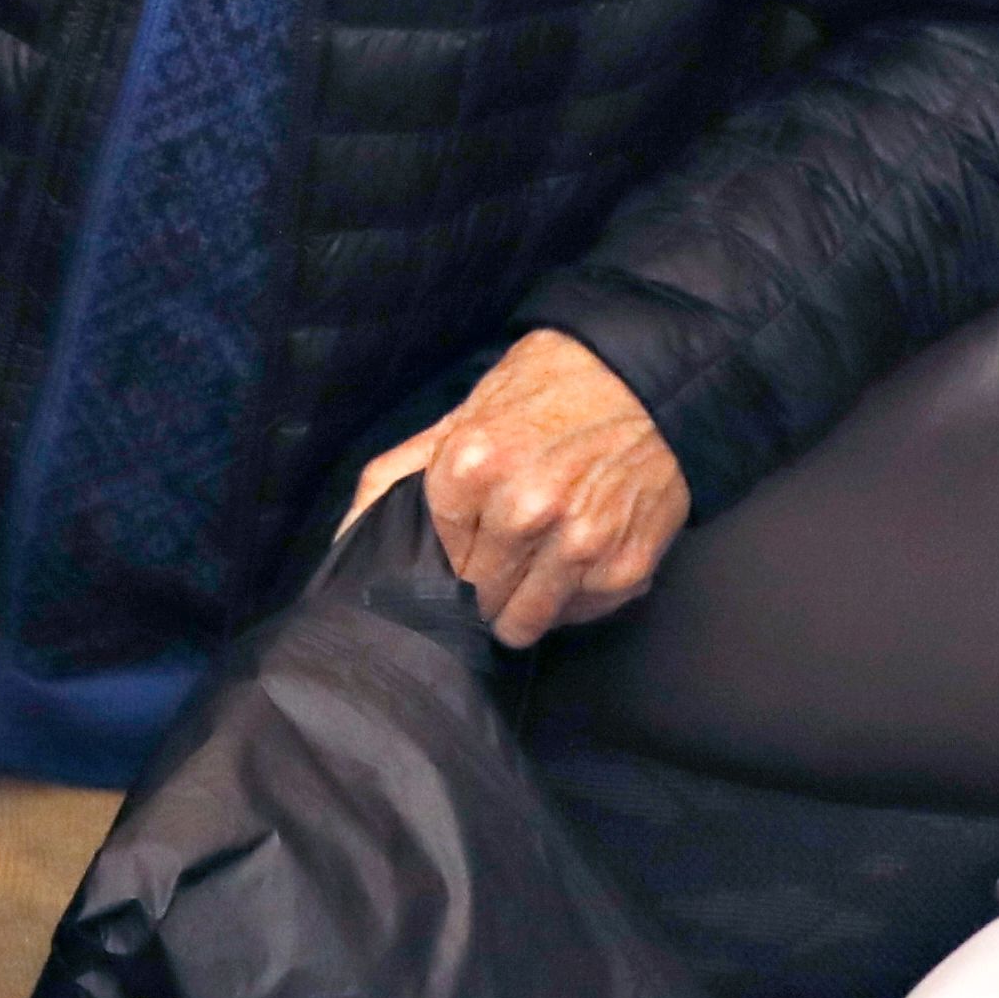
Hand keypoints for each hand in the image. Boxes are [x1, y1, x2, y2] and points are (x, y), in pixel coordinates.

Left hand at [348, 329, 689, 648]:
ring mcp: (579, 543)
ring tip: (535, 568)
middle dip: (480, 586)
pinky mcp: (624, 567)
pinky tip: (577, 557)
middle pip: (474, 596)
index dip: (447, 557)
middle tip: (499, 559)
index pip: (433, 559)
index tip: (463, 547)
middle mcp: (524, 509)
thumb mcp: (464, 414)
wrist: (653, 375)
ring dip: (523, 605)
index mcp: (472, 466)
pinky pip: (577, 616)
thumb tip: (346, 539)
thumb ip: (398, 475)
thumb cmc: (549, 389)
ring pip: (522, 622)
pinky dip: (573, 598)